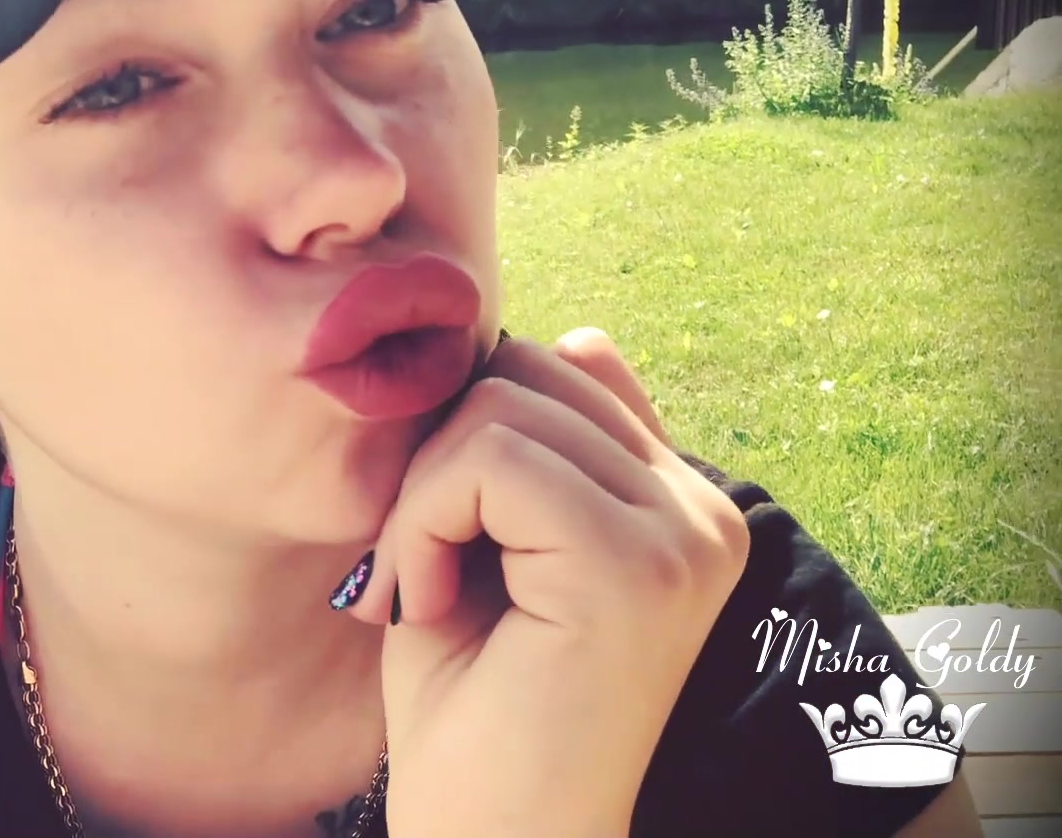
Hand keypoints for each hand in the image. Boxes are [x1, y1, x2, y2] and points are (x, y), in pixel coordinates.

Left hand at [340, 328, 750, 836]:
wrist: (491, 837)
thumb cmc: (470, 703)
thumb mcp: (492, 544)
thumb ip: (533, 447)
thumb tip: (568, 331)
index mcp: (676, 502)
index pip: (560, 368)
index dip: (462, 434)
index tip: (435, 541)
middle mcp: (701, 511)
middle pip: (524, 372)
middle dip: (435, 460)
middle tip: (416, 569)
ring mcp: (682, 535)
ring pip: (497, 408)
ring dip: (418, 501)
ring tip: (425, 595)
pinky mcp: (638, 564)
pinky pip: (487, 459)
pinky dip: (420, 523)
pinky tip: (427, 606)